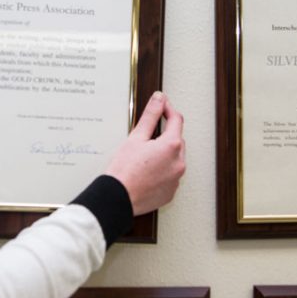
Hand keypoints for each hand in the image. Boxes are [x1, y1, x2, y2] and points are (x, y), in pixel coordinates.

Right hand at [105, 91, 184, 215]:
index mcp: (172, 146)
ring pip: (174, 159)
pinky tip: (146, 172)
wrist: (118, 198)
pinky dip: (162, 171)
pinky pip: (170, 176)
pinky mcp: (170, 192)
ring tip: (144, 158)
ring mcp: (176, 179)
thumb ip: (151, 115)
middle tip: (146, 136)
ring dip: (164, 154)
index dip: (168, 110)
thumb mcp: (136, 137)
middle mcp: (179, 163)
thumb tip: (159, 99)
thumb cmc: (124, 170)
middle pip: (177, 141)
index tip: (162, 105)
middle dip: (165, 135)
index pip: (176, 119)